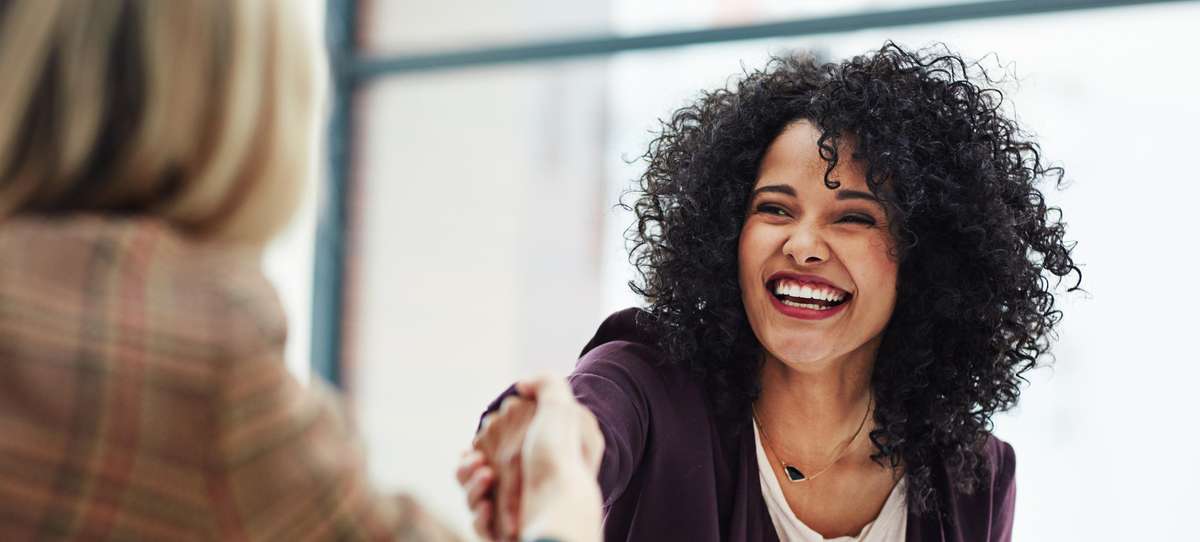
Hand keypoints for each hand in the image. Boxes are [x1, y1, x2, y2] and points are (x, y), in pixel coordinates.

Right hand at [458, 376, 602, 541]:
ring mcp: (515, 509)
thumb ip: (545, 384)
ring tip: (486, 478)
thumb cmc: (560, 457)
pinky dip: (478, 514)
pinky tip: (486, 506)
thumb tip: (522, 384)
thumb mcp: (562, 408)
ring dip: (470, 485)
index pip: (495, 446)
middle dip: (468, 466)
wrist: (562, 507)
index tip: (478, 443)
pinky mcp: (506, 532)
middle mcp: (524, 483)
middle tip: (479, 463)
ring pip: (472, 496)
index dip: (481, 443)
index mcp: (533, 456)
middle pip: (476, 471)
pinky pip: (479, 524)